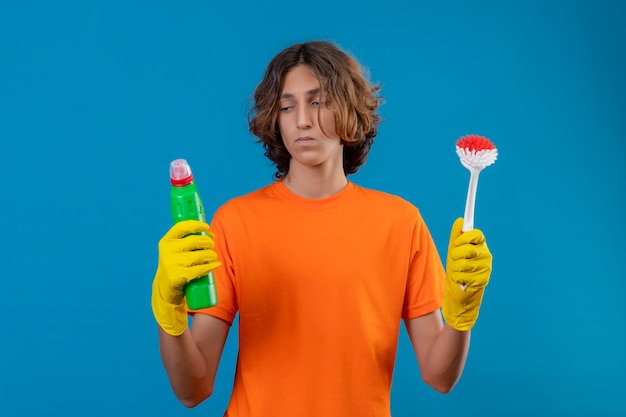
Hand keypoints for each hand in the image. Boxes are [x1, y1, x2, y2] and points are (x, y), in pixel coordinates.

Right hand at [151, 220, 220, 335]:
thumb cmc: (175, 265)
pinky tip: (215, 265)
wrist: (165, 288)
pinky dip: (210, 266)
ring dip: (211, 255)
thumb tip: (208, 232)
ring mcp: (172, 264)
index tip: (207, 227)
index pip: (181, 227)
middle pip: (195, 241)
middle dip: (208, 242)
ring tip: (213, 256)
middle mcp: (167, 251)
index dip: (196, 225)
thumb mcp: (174, 251)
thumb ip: (185, 240)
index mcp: (166, 241)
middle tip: (212, 245)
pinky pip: (200, 269)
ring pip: (200, 255)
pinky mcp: (178, 276)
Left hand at [442, 217, 491, 330]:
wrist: (457, 295)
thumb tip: (459, 220)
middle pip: (469, 247)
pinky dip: (458, 278)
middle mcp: (486, 256)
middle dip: (456, 255)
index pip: (476, 234)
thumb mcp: (454, 252)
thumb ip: (456, 236)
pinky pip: (464, 275)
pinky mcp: (483, 280)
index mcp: (480, 246)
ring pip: (464, 262)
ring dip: (456, 268)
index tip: (457, 243)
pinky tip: (461, 282)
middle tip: (455, 261)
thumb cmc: (456, 271)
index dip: (464, 237)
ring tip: (458, 272)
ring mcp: (486, 268)